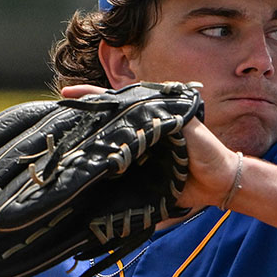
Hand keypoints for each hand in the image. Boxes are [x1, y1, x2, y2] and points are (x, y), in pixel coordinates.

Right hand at [59, 84, 240, 212]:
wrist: (219, 183)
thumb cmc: (208, 151)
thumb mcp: (190, 128)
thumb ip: (169, 118)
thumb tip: (143, 112)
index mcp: (149, 117)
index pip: (116, 103)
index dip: (92, 98)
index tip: (67, 93)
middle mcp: (139, 135)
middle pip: (105, 126)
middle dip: (81, 123)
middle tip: (57, 122)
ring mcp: (136, 157)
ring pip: (106, 149)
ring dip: (86, 149)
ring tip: (61, 148)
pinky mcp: (137, 179)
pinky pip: (113, 175)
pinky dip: (98, 174)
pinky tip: (81, 174)